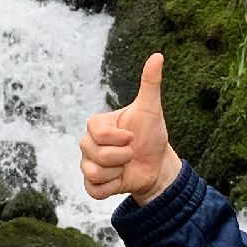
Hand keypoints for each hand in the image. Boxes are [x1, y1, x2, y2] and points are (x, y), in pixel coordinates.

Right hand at [80, 53, 182, 204]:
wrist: (157, 165)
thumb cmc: (151, 135)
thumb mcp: (151, 109)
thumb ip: (150, 83)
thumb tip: (158, 55)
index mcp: (97, 124)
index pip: (99, 133)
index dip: (120, 138)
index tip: (132, 137)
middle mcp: (87, 143)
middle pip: (97, 154)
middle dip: (123, 156)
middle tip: (131, 152)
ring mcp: (87, 164)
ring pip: (95, 173)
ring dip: (119, 171)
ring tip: (126, 165)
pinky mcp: (92, 185)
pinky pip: (94, 190)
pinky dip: (112, 187)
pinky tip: (120, 179)